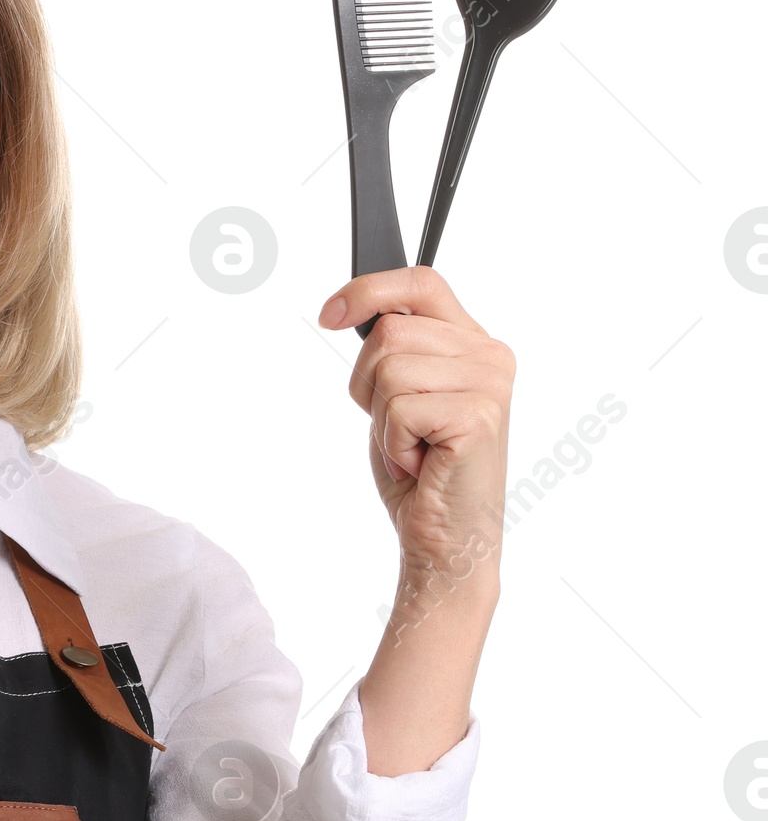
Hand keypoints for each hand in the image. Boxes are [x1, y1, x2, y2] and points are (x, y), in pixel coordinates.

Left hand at [319, 265, 514, 576]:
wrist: (445, 537)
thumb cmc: (421, 471)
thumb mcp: (401, 395)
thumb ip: (396, 350)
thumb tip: (352, 310)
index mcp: (473, 343)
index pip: (421, 283)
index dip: (370, 289)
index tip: (330, 314)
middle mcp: (490, 356)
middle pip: (390, 331)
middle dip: (368, 384)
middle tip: (396, 426)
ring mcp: (489, 384)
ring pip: (389, 369)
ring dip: (382, 420)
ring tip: (412, 447)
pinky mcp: (478, 416)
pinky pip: (399, 409)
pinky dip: (393, 444)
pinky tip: (419, 463)